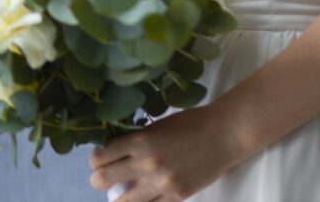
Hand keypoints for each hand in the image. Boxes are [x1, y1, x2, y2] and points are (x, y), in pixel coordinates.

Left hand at [90, 106, 243, 201]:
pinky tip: (144, 194)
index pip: (99, 157)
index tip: (99, 158)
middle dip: (98, 179)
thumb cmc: (189, 124)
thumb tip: (110, 152)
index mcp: (140, 141)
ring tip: (121, 189)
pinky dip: (143, 201)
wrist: (224, 135)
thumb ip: (133, 141)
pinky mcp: (177, 197)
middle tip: (104, 176)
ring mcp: (162, 184)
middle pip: (102, 180)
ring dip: (117, 195)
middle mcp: (147, 165)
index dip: (95, 159)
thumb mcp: (154, 127)